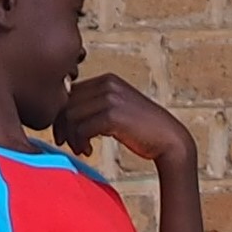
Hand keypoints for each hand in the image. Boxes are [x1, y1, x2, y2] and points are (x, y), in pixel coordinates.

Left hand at [56, 75, 197, 174]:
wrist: (169, 139)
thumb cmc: (142, 130)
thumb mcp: (118, 109)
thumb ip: (96, 106)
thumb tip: (64, 116)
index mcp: (106, 79)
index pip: (69, 93)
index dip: (62, 115)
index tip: (68, 134)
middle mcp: (107, 84)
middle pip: (66, 103)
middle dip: (62, 127)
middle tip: (68, 144)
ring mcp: (110, 98)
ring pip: (70, 116)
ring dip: (71, 137)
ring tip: (80, 150)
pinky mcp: (112, 115)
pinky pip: (81, 128)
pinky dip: (79, 143)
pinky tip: (88, 152)